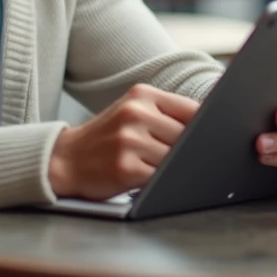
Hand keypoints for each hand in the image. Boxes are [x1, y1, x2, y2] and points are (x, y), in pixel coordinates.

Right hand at [49, 84, 198, 200]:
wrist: (64, 159)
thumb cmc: (106, 137)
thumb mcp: (131, 112)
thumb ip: (165, 114)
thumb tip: (208, 128)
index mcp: (142, 95)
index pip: (191, 109)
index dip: (205, 127)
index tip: (213, 137)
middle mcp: (135, 113)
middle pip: (186, 135)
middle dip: (190, 150)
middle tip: (189, 158)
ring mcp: (130, 141)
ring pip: (175, 158)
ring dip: (174, 167)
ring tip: (164, 168)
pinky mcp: (126, 168)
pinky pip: (160, 177)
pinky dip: (163, 182)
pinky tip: (154, 180)